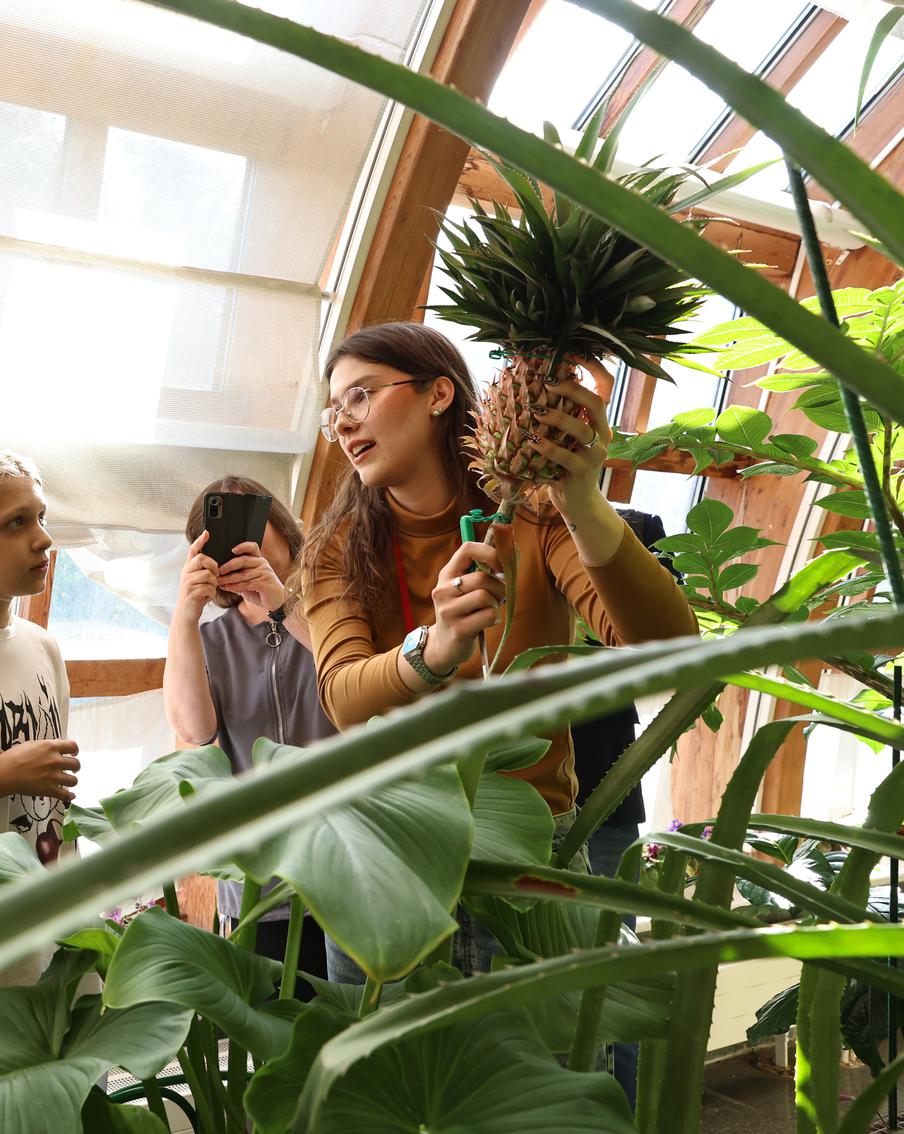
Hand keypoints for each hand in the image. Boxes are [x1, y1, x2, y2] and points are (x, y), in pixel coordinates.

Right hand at [0, 739, 79, 802]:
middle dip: (74, 767)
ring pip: (73, 780)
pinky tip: (70, 796)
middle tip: (72, 768)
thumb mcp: (31, 745)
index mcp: (51, 747)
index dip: (75, 750)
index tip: (74, 753)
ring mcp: (53, 776)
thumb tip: (54, 748)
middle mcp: (55, 761)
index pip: (73, 746)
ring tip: (68, 781)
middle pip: (76, 764)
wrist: (4, 774)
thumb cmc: (13, 758)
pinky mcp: (49, 790)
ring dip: (71, 781)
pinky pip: (65, 795)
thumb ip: (46, 746)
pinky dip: (69, 796)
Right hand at [175, 531, 218, 620]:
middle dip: (213, 566)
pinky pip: (209, 588)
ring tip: (209, 590)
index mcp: (188, 568)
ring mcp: (187, 582)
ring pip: (208, 575)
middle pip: (202, 559)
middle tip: (215, 575)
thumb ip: (203, 570)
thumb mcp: (197, 580)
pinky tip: (207, 597)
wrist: (186, 613)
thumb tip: (213, 561)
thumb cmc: (196, 595)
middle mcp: (186, 572)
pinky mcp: (191, 592)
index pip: (193, 550)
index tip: (207, 532)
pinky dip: (211, 593)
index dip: (200, 541)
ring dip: (213, 584)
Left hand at [217, 541, 285, 613]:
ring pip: (243, 574)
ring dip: (229, 578)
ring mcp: (265, 573)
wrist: (275, 602)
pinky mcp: (265, 583)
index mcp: (258, 560)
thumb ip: (236, 577)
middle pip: (244, 560)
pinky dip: (235, 586)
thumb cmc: (260, 590)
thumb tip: (219, 575)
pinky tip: (228, 587)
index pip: (252, 547)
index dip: (243, 546)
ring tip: (219, 581)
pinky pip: (247, 584)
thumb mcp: (248, 581)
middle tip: (218, 571)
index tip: (232, 550)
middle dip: (229, 565)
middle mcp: (262, 564)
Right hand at [422, 541, 505, 673]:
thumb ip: (480, 572)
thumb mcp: (463, 589)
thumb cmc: (462, 612)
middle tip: (498, 597)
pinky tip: (487, 622)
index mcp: (446, 575)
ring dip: (496, 603)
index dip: (490, 553)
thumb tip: (510, 557)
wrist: (443, 645)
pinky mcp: (459, 629)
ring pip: (485, 596)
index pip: (467, 549)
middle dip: (499, 587)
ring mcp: (448, 611)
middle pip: (482, 578)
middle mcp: (443, 590)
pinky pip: (489, 615)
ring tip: (490, 609)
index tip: (500, 566)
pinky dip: (495, 618)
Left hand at [528, 357, 613, 521]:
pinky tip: (533, 441)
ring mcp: (595, 454)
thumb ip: (559, 414)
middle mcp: (602, 433)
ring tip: (536, 411)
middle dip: (572, 390)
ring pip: (582, 429)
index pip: (605, 386)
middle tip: (549, 382)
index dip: (593, 367)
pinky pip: (566, 457)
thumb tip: (532, 384)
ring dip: (558, 418)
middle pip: (597, 403)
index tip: (572, 352)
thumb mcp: (565, 435)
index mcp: (598, 420)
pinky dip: (548, 448)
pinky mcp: (582, 472)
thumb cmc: (565, 462)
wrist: (577, 500)